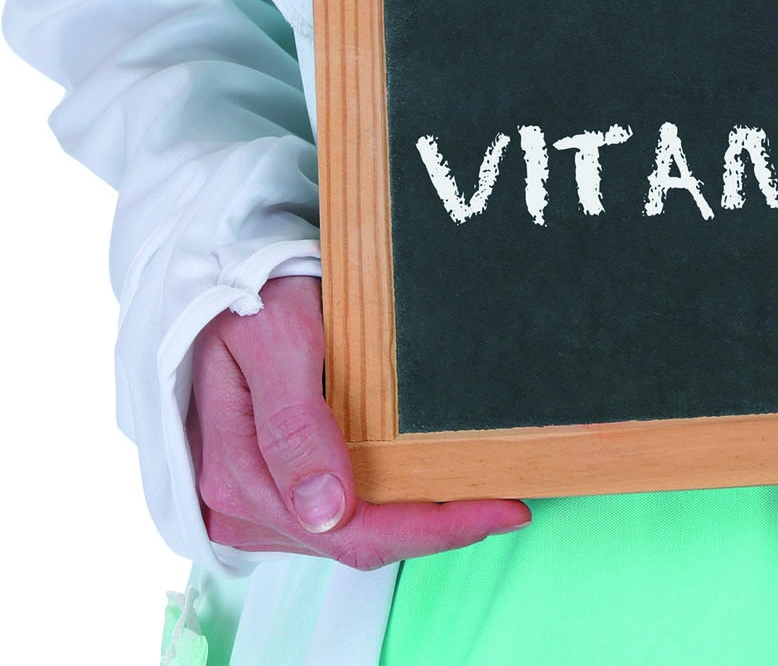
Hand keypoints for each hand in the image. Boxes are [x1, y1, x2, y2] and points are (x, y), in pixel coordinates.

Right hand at [188, 275, 530, 569]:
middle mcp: (243, 506)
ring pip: (355, 534)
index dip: (435, 529)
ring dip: (417, 517)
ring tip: (481, 489)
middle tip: (510, 502)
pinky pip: (344, 515)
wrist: (222, 279)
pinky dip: (392, 501)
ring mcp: (259, 503)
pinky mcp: (275, 489)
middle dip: (438, 527)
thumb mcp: (275, 341)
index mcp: (242, 478)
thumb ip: (294, 425)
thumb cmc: (252, 300)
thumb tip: (327, 513)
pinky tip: (429, 476)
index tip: (502, 509)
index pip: (355, 533)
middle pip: (360, 542)